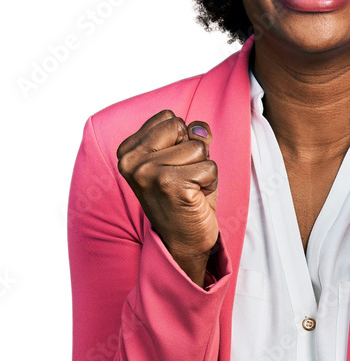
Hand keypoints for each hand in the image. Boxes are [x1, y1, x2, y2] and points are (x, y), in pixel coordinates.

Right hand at [117, 110, 218, 285]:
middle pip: (182, 128)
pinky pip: (210, 167)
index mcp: (128, 151)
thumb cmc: (184, 197)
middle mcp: (132, 161)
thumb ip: (191, 135)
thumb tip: (201, 130)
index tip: (173, 167)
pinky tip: (195, 199)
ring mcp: (148, 173)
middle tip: (184, 180)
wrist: (182, 242)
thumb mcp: (185, 159)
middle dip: (193, 153)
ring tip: (189, 190)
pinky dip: (210, 184)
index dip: (181, 141)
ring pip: (199, 148)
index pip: (168, 118)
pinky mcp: (170, 185)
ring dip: (203, 170)